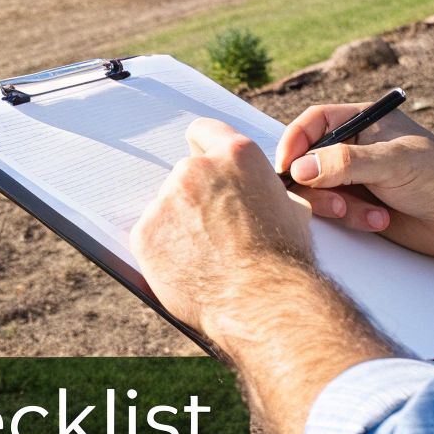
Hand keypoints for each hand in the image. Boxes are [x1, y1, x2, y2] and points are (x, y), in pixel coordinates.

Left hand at [130, 117, 316, 343]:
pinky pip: (151, 239)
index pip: (205, 132)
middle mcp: (195, 170)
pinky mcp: (145, 233)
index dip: (205, 150)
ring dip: (179, 227)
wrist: (264, 301)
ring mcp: (166, 200)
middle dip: (195, 199)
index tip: (205, 167)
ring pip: (167, 210)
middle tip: (214, 232)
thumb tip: (257, 196)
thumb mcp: (289, 209)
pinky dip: (164, 254)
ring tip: (206, 259)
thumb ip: (261, 190)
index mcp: (235, 156)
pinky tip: (188, 271)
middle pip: (185, 177)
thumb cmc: (284, 261)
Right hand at [274, 103, 433, 279]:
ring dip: (336, 205)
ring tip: (364, 214)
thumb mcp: (393, 162)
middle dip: (315, 183)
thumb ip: (344, 163)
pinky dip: (352, 219)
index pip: (314, 122)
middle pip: (308, 159)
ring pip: (318, 189)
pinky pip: (336, 213)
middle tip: (333, 201)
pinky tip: (380, 220)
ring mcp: (357, 179)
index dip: (295, 142)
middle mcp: (356, 149)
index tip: (286, 167)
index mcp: (363, 123)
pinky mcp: (361, 207)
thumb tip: (299, 169)